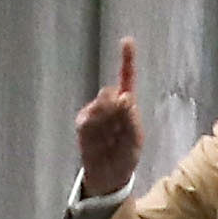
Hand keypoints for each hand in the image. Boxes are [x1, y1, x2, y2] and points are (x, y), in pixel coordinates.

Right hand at [76, 37, 142, 198]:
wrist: (108, 177)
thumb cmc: (125, 156)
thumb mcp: (135, 140)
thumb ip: (132, 118)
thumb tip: (124, 95)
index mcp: (125, 104)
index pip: (126, 78)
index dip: (127, 60)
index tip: (127, 41)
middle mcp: (108, 104)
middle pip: (110, 92)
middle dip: (117, 110)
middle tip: (120, 130)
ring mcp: (93, 112)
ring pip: (100, 107)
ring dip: (108, 125)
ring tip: (111, 142)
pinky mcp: (82, 123)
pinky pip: (88, 121)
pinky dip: (97, 132)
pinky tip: (101, 143)